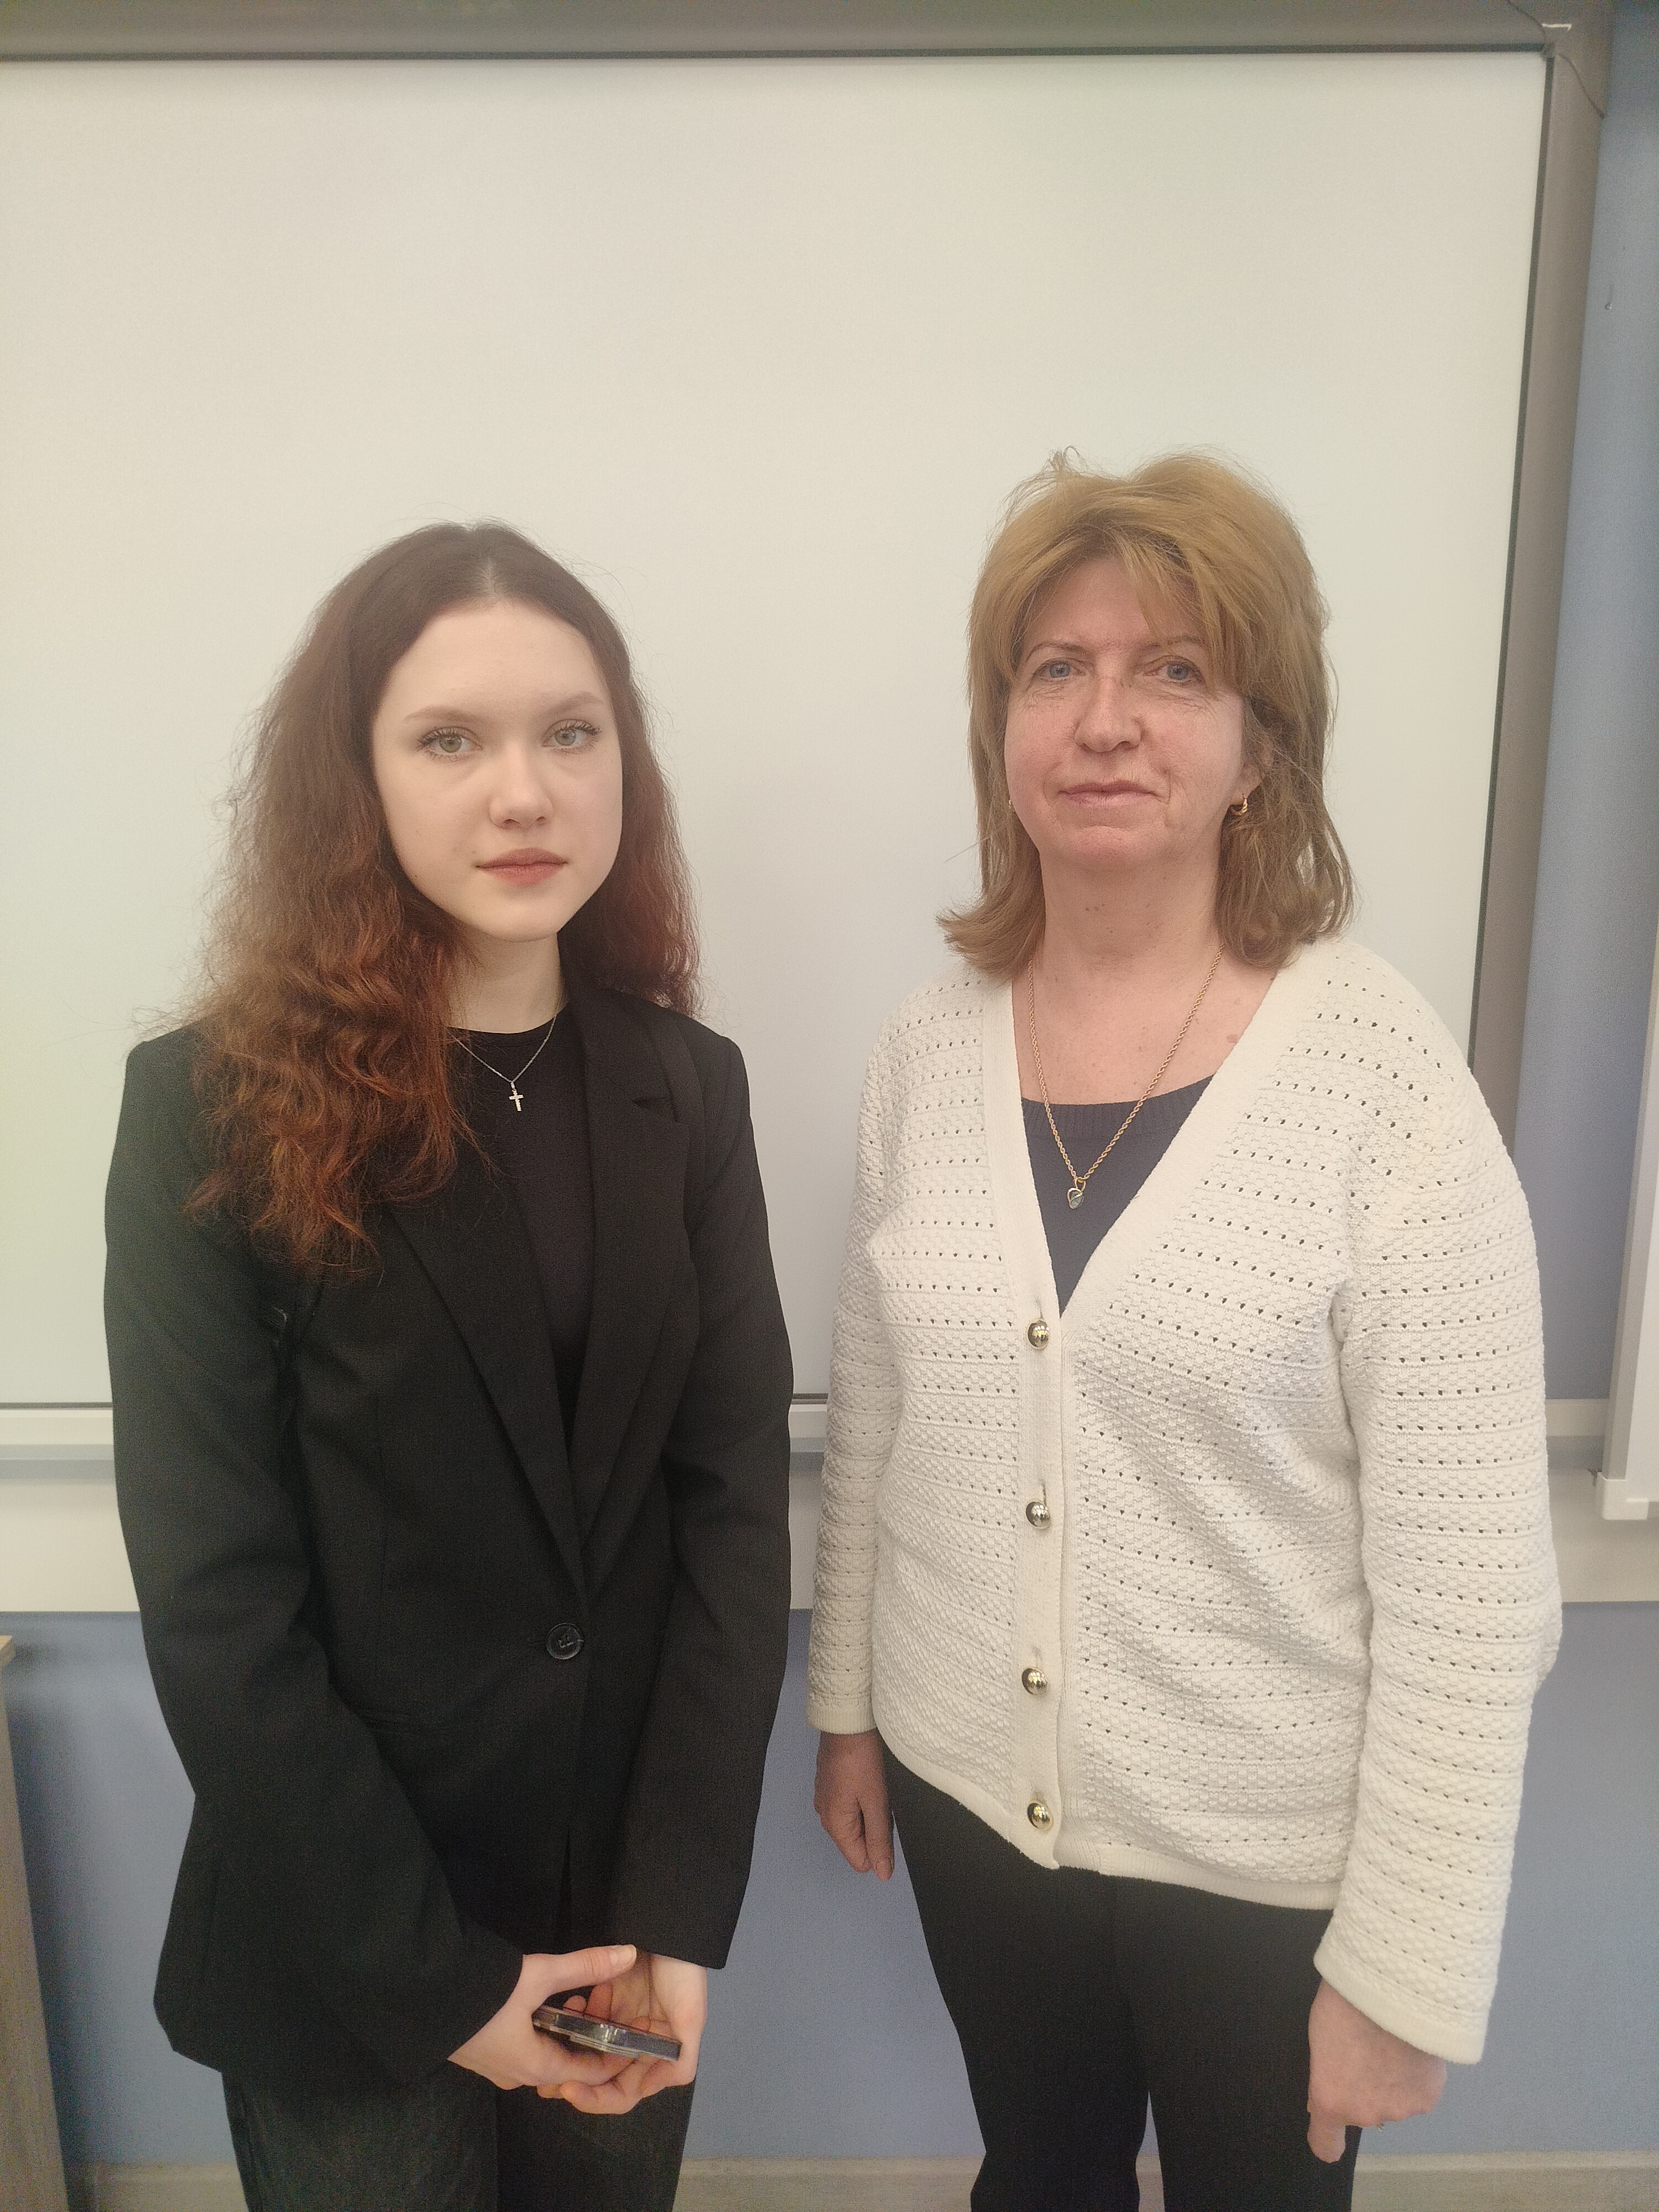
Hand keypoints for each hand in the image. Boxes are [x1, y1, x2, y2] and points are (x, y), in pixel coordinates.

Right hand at [449, 1945, 637, 2092]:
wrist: (426, 1994)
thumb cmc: (487, 1994)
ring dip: (565, 2032)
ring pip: (545, 2056)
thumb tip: (630, 1953)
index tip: (633, 2033)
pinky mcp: (484, 2052)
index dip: (615, 2056)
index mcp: (537, 2067)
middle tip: (600, 2003)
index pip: (589, 2075)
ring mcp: (498, 2067)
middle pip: (567, 2066)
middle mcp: (519, 2076)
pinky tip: (543, 2002)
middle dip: (588, 2038)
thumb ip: (586, 1965)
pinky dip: (542, 2030)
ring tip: (573, 1997)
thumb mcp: (540, 1974)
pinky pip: (525, 2049)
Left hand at [540, 1952, 706, 2112]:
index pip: (623, 2092)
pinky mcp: (607, 1997)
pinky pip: (586, 2016)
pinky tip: (574, 2001)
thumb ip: (680, 2061)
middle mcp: (635, 2044)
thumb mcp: (692, 2017)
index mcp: (654, 2055)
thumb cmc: (684, 1975)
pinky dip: (578, 2014)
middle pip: (600, 2077)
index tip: (569, 2088)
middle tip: (543, 2082)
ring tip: (552, 2038)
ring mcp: (619, 2021)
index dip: (597, 2098)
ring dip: (571, 2047)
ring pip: (588, 2048)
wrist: (673, 1928)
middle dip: (572, 2080)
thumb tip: (648, 2089)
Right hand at [814, 1729, 893, 1879]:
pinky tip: (867, 1780)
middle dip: (874, 1828)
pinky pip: (849, 1806)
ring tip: (875, 1788)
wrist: (845, 1721)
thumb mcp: (876, 1803)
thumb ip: (879, 1840)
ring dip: (869, 1811)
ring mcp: (825, 1799)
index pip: (860, 1860)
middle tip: (881, 1802)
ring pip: (854, 1822)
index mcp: (835, 1825)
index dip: (878, 1847)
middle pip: (857, 1841)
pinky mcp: (829, 1784)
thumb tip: (882, 1875)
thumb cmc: (862, 1762)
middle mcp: (825, 1816)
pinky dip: (862, 1798)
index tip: (885, 1820)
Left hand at [1307, 1978, 1446, 2160]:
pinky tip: (1413, 2045)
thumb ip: (1329, 2072)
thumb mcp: (1321, 2037)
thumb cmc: (1345, 2004)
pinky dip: (1416, 2073)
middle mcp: (1367, 2114)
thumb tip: (1336, 2085)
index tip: (1330, 2128)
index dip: (1328, 2137)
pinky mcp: (1429, 2096)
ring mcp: (1402, 2109)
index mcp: (1332, 2100)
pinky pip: (1419, 2089)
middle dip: (1365, 2087)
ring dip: (1393, 2080)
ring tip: (1392, 2042)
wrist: (1392, 1989)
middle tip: (1367, 2050)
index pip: (1326, 2144)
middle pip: (1365, 2110)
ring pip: (1395, 2099)